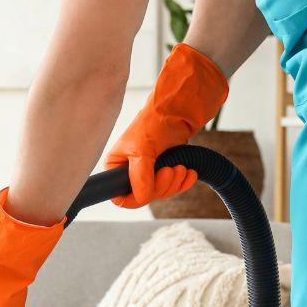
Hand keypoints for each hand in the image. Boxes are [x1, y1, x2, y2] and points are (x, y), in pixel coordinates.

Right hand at [104, 42, 228, 207]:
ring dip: (174, 182)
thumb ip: (140, 177)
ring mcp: (149, 169)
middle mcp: (130, 169)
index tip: (151, 188)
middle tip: (170, 170)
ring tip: (180, 167)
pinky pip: (174, 186)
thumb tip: (142, 198)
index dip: (137, 197)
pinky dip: (183, 182)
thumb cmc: (155, 121)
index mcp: (116, 165)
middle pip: (144, 196)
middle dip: (162, 186)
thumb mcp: (143, 150)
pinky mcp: (166, 168)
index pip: (120, 197)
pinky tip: (190, 172)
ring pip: (161, 192)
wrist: (181, 108)